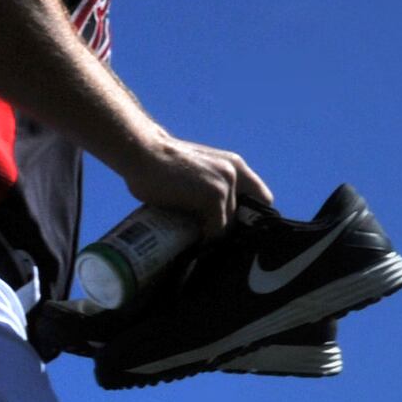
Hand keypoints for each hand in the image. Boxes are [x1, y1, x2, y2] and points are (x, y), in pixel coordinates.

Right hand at [115, 133, 275, 233]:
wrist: (140, 153)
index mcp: (233, 166)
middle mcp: (235, 172)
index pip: (261, 198)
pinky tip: (196, 248)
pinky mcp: (214, 196)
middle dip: (232, 232)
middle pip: (248, 216)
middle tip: (213, 245)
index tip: (235, 233)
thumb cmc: (157, 167)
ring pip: (230, 226)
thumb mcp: (194, 176)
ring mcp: (226, 184)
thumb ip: (206, 191)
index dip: (249, 219)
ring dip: (216, 239)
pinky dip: (207, 243)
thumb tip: (205, 225)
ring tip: (200, 249)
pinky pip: (218, 230)